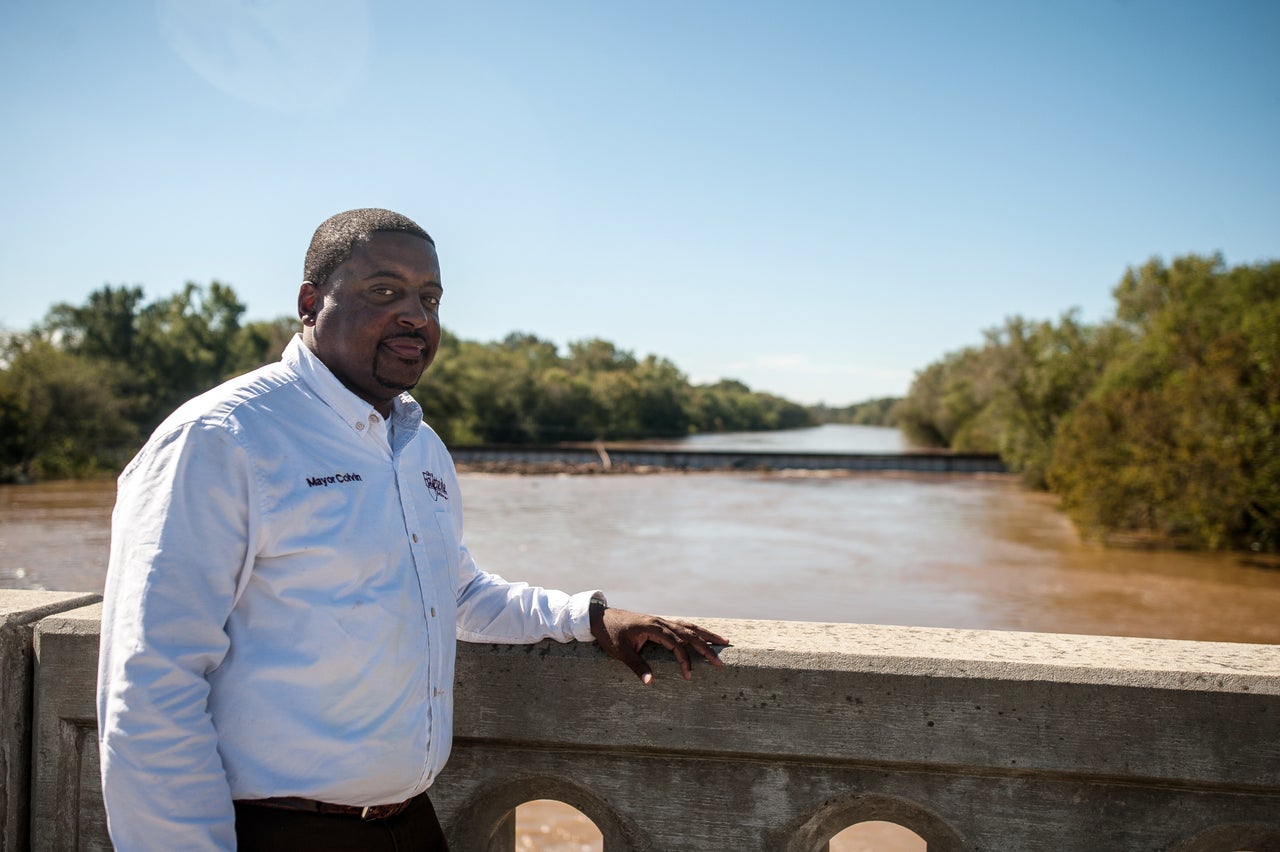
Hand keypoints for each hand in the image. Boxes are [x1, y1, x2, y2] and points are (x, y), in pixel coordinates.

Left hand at [590, 604, 727, 684]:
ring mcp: (661, 621)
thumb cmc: (610, 634)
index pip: (676, 644)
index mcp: (653, 627)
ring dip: (706, 635)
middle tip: (720, 661)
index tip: (688, 676)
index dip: (685, 660)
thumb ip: (637, 666)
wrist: (600, 617)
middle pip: (689, 633)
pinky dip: (695, 631)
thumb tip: (650, 682)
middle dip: (706, 647)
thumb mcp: (621, 652)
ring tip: (724, 641)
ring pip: (689, 627)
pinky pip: (682, 626)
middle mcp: (661, 621)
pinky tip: (703, 636)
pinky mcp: (659, 623)